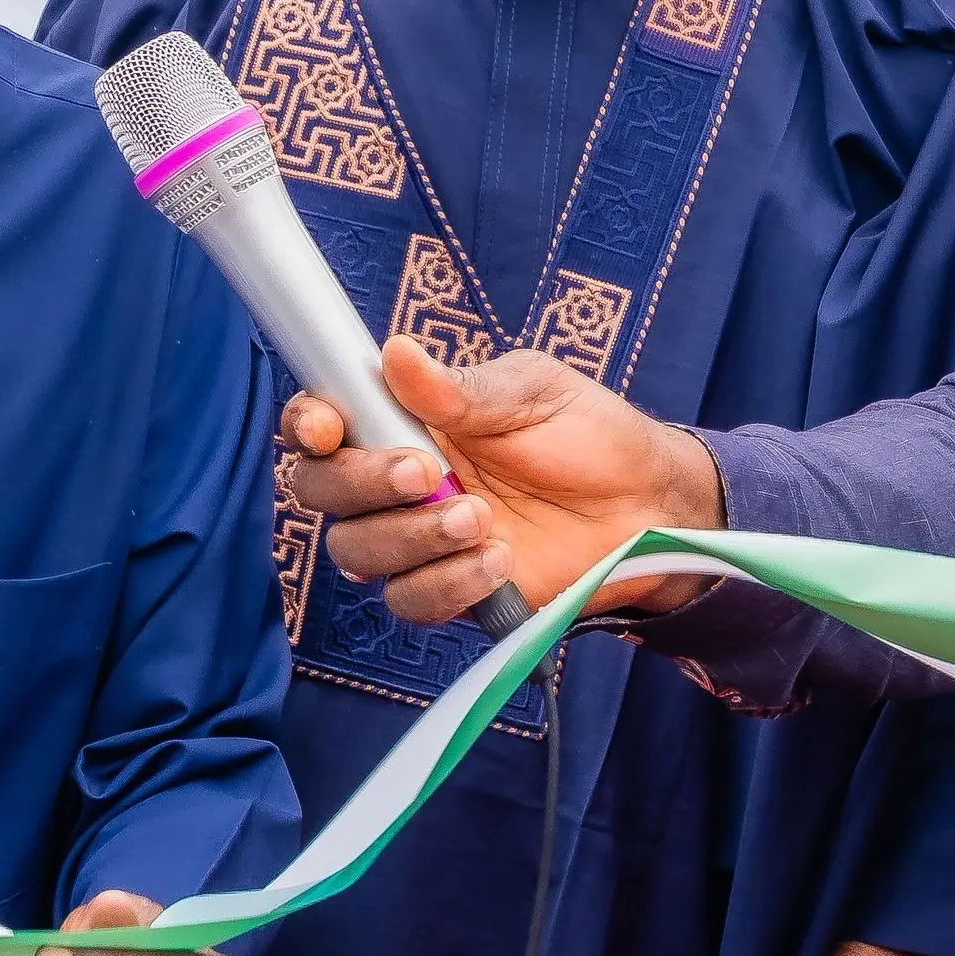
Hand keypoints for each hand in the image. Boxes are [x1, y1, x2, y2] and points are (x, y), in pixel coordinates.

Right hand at [281, 339, 726, 625]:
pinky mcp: (449, 591)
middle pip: (322, 492)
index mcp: (403, 421)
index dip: (307, 424)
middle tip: (426, 473)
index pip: (323, 422)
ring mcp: (417, 541)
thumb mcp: (530, 394)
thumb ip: (459, 389)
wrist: (647, 505)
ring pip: (357, 553)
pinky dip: (447, 584)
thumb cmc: (588, 435)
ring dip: (412, 538)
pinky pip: (410, 602)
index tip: (327, 427)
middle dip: (362, 484)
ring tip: (482, 519)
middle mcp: (394, 483)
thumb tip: (396, 354)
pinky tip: (498, 562)